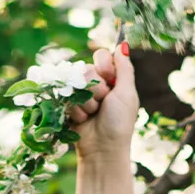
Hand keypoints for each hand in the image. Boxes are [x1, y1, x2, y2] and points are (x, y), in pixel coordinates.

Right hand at [65, 44, 138, 159]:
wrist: (103, 148)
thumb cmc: (119, 122)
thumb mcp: (127, 93)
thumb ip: (124, 69)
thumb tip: (123, 45)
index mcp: (113, 79)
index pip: (102, 56)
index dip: (103, 65)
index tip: (109, 78)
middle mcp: (97, 84)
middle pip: (87, 68)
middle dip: (96, 88)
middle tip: (103, 103)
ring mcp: (81, 95)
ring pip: (76, 82)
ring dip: (87, 101)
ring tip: (94, 114)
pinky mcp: (69, 106)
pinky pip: (67, 97)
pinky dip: (77, 110)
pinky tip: (84, 120)